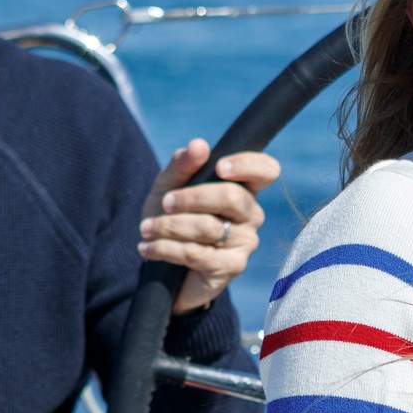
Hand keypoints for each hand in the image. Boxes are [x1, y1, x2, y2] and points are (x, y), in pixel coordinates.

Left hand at [138, 139, 280, 314]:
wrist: (164, 266)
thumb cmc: (172, 218)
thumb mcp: (169, 186)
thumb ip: (182, 165)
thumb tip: (199, 145)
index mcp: (244, 188)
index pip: (266, 170)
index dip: (247, 165)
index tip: (219, 167)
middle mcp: (252, 214)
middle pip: (232, 197)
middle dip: (190, 198)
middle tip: (164, 203)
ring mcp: (246, 242)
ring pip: (209, 228)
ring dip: (169, 226)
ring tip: (146, 229)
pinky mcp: (233, 267)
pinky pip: (198, 254)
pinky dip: (166, 249)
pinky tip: (147, 248)